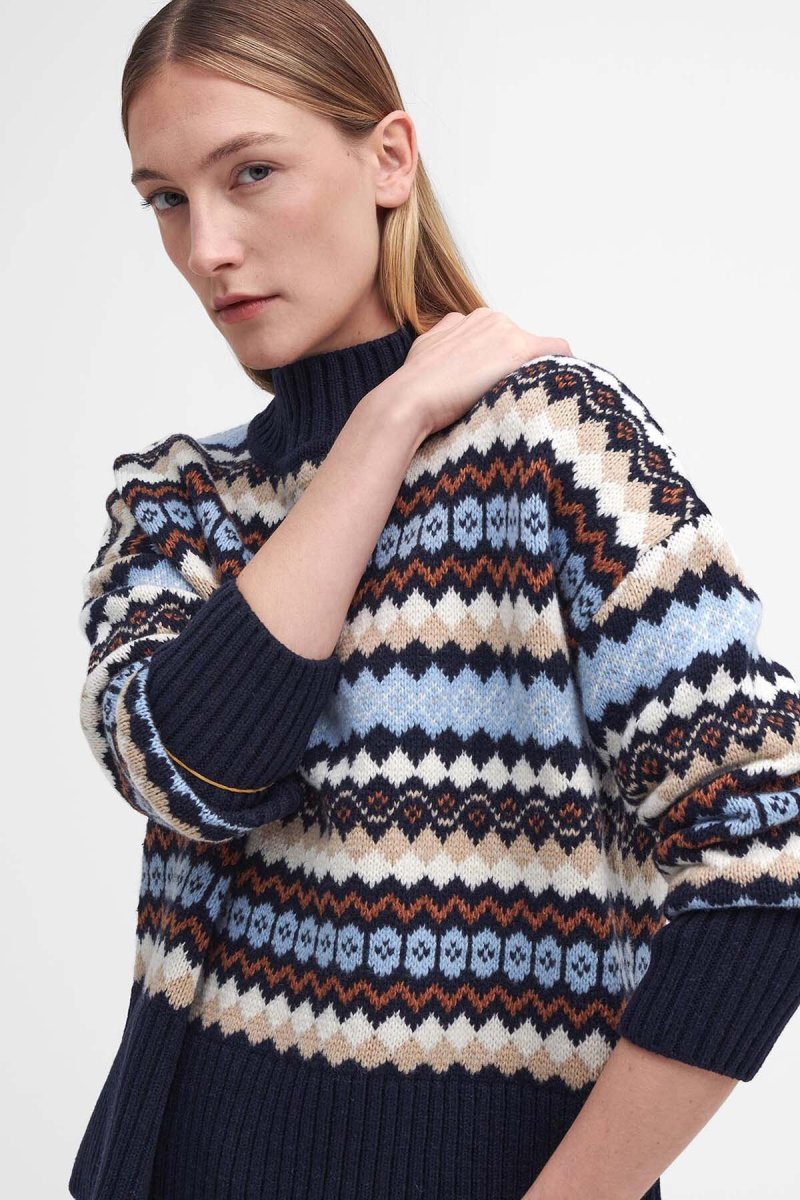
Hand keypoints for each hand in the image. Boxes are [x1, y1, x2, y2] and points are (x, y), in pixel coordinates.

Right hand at [390, 308, 572, 439]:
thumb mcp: (427, 347)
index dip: (502, 365)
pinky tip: (554, 386)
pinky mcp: (520, 349)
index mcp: (472, 318)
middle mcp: (492, 318)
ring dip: (534, 372)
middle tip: (508, 398)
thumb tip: (454, 336)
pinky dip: (561, 365)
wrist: (412, 397)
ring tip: (520, 400)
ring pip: (540, 351)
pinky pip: (558, 349)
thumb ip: (447, 337)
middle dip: (518, 369)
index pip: (502, 339)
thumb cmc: (415, 382)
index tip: (497, 386)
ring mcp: (507, 332)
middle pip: (522, 345)